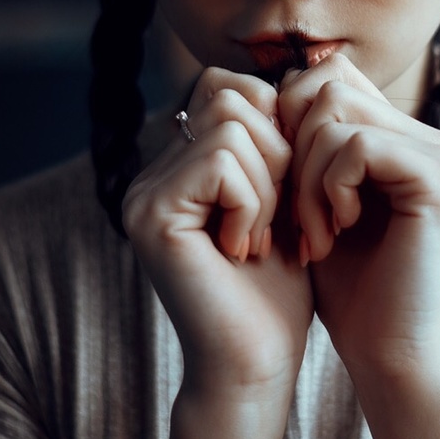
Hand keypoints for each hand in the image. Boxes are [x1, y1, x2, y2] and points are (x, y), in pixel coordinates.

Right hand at [121, 68, 312, 400]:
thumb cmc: (278, 293)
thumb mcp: (284, 198)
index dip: (279, 125)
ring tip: (262, 237)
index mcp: (178, 166)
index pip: (230, 86)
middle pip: (230, 93)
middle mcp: (150, 174)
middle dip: (278, 149)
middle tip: (281, 217)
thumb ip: (274, 140)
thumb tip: (296, 73)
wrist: (256, 365)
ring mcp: (143, 193)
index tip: (292, 191)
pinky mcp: (151, 215)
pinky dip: (252, 200)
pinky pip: (220, 159)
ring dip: (269, 181)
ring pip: (230, 122)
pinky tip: (246, 249)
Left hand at [277, 54, 439, 438]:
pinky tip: (335, 234)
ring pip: (333, 111)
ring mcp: (439, 154)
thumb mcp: (313, 201)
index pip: (325, 79)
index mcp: (403, 137)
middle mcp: (428, 137)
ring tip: (314, 234)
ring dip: (305, 176)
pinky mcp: (436, 179)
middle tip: (294, 219)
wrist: (385, 352)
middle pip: (324, 86)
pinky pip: (355, 145)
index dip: (285, 125)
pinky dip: (328, 189)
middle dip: (291, 151)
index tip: (280, 192)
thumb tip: (257, 86)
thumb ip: (303, 144)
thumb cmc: (346, 286)